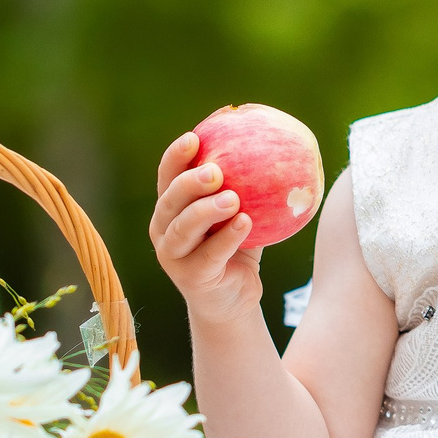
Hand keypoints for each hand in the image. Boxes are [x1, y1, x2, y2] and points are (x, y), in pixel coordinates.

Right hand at [149, 132, 262, 325]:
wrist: (233, 300)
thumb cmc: (236, 247)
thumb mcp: (237, 214)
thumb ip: (245, 188)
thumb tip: (273, 148)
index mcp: (170, 208)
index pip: (167, 177)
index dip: (175, 157)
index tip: (194, 137)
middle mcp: (164, 230)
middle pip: (170, 201)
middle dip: (189, 182)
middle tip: (215, 170)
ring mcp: (173, 256)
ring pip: (184, 228)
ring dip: (207, 210)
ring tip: (233, 198)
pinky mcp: (191, 277)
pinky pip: (210, 254)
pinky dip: (228, 237)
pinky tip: (246, 222)